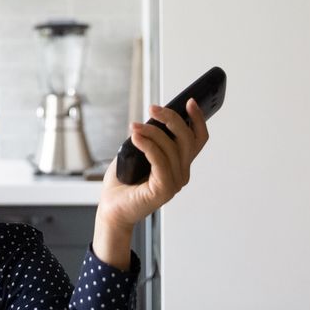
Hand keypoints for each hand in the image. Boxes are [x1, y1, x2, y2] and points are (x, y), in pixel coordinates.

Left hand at [91, 98, 210, 267]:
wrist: (111, 208)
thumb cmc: (123, 181)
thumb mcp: (137, 151)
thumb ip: (150, 138)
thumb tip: (153, 116)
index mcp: (180, 165)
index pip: (197, 140)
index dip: (197, 119)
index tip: (190, 101)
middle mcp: (182, 174)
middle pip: (186, 139)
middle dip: (171, 119)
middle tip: (152, 108)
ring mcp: (175, 184)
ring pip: (171, 147)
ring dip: (152, 131)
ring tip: (134, 126)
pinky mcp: (163, 190)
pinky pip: (159, 160)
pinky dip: (148, 145)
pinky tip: (136, 136)